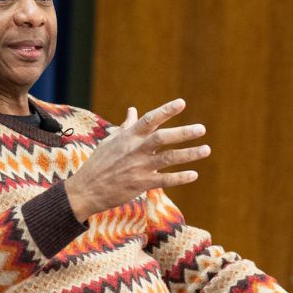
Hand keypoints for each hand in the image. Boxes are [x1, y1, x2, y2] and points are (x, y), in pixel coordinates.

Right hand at [63, 98, 208, 220]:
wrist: (87, 189)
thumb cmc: (99, 162)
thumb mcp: (111, 141)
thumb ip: (126, 126)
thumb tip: (133, 110)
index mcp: (129, 136)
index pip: (150, 119)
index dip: (166, 111)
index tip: (182, 103)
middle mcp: (136, 149)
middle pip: (163, 138)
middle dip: (183, 133)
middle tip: (202, 129)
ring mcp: (139, 167)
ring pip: (168, 158)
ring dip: (189, 154)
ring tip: (206, 149)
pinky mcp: (141, 184)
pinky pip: (165, 180)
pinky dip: (180, 177)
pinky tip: (194, 174)